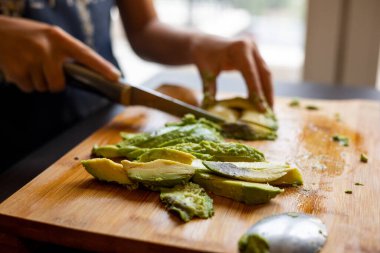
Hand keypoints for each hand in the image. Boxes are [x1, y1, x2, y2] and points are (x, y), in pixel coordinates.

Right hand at [0, 16, 119, 92]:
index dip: (102, 67)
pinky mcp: (17, 70)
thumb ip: (65, 52)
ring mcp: (31, 59)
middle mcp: (47, 48)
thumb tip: (84, 75)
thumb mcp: (49, 36)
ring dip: (38, 81)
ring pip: (44, 88)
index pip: (85, 54)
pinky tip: (19, 67)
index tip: (116, 77)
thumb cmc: (27, 35)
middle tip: (45, 70)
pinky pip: (29, 88)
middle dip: (54, 83)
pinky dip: (25, 83)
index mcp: (59, 38)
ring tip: (29, 63)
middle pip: (60, 84)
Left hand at [190, 35, 272, 110]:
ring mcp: (254, 50)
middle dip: (268, 94)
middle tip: (269, 112)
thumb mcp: (206, 73)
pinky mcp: (255, 55)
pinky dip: (263, 86)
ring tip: (269, 110)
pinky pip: (261, 73)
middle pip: (264, 74)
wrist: (203, 43)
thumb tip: (210, 110)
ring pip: (265, 74)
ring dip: (268, 91)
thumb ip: (210, 90)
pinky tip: (262, 100)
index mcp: (239, 49)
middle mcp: (250, 47)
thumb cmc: (203, 57)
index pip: (251, 74)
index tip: (261, 109)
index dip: (257, 92)